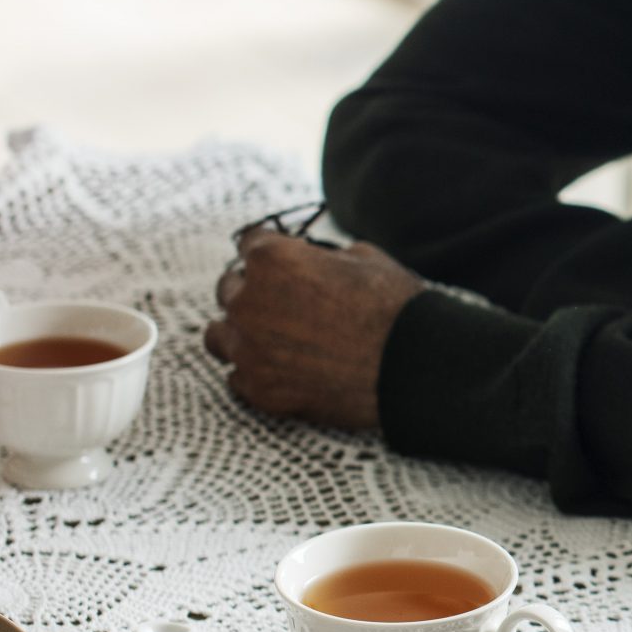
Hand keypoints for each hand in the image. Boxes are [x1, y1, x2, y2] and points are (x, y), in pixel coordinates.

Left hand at [204, 228, 421, 430]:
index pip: (251, 242)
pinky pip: (237, 377)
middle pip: (229, 288)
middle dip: (255, 291)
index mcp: (272, 260)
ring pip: (218, 335)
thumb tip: (316, 262)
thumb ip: (322, 256)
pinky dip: (256, 371)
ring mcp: (248, 349)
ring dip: (240, 332)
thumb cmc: (395, 308)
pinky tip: (284, 370)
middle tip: (287, 304)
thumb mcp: (365, 258)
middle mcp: (248, 301)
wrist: (413, 368)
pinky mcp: (258, 389)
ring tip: (271, 340)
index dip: (273, 251)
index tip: (284, 262)